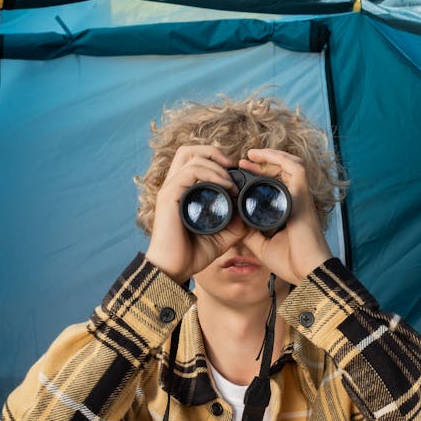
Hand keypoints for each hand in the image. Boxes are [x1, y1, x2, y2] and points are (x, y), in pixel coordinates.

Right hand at [144, 145, 246, 283]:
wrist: (174, 269)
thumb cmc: (192, 254)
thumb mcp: (222, 235)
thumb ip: (235, 222)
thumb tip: (250, 212)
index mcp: (182, 191)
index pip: (194, 159)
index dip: (216, 159)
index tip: (236, 174)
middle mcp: (174, 186)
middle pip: (188, 150)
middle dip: (213, 152)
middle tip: (232, 167)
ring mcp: (170, 189)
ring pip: (191, 156)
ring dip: (217, 166)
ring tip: (232, 183)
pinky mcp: (169, 196)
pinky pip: (190, 172)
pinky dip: (211, 174)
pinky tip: (226, 188)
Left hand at [239, 149, 332, 285]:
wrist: (307, 271)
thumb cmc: (290, 262)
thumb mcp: (261, 244)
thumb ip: (249, 231)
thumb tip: (234, 220)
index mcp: (287, 209)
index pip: (275, 184)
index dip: (258, 176)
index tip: (240, 174)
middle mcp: (296, 199)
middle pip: (282, 171)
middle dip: (262, 163)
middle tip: (242, 162)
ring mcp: (301, 196)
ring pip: (290, 164)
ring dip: (270, 156)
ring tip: (251, 154)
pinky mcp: (303, 196)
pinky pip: (296, 168)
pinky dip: (280, 158)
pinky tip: (263, 155)